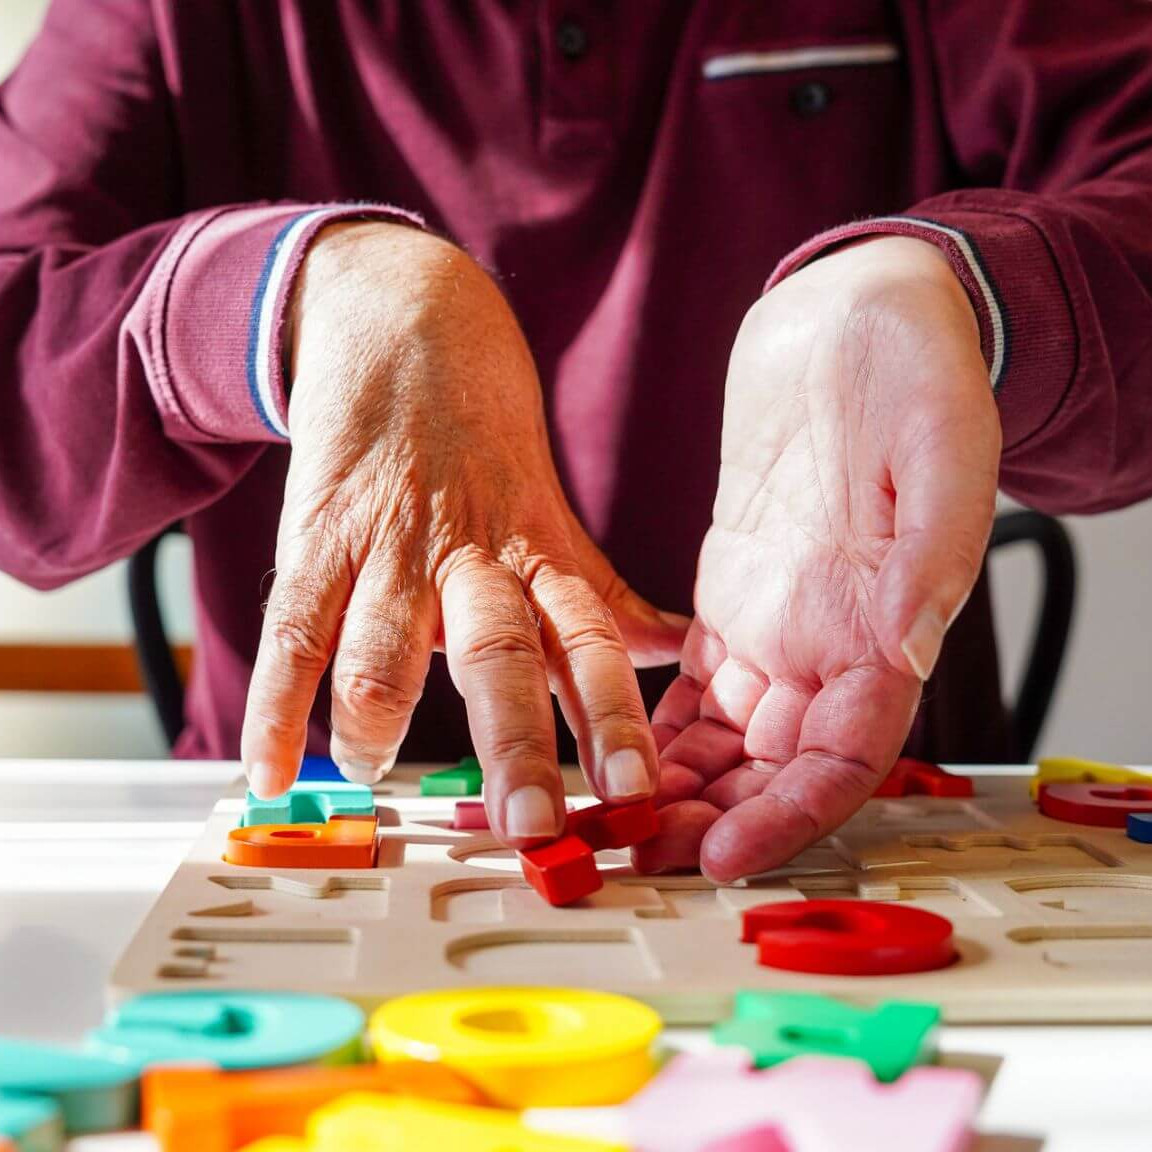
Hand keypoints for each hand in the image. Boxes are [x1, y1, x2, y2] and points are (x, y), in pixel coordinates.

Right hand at [240, 222, 687, 842]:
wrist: (405, 320)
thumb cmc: (489, 441)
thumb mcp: (554, 517)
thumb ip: (604, 597)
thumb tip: (680, 653)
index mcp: (538, 557)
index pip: (591, 645)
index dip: (615, 720)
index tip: (638, 795)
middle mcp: (471, 557)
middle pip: (499, 656)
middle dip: (515, 745)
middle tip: (530, 826)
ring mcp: (389, 546)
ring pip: (382, 642)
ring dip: (375, 717)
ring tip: (372, 771)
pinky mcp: (316, 533)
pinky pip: (292, 627)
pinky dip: (274, 703)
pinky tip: (268, 769)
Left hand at [636, 236, 1000, 880]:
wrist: (850, 320)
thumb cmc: (910, 370)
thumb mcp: (940, 447)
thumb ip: (933, 553)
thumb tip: (912, 649)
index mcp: (885, 627)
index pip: (844, 759)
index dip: (789, 816)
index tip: (726, 851)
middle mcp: (828, 644)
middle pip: (772, 770)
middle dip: (710, 820)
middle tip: (636, 854)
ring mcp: (775, 626)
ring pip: (726, 742)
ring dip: (674, 788)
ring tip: (610, 821)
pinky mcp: (730, 595)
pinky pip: (690, 687)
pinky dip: (653, 727)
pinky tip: (607, 747)